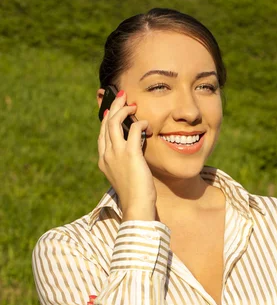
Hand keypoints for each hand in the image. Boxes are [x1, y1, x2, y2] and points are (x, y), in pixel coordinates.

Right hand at [98, 90, 156, 215]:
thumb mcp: (126, 175)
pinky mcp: (130, 154)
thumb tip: (136, 150)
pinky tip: (147, 125)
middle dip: (114, 107)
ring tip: (132, 103)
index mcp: (103, 161)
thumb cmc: (135, 195)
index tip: (113, 110)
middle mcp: (107, 155)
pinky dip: (140, 123)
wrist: (136, 207)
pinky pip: (133, 130)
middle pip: (106, 124)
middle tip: (123, 97)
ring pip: (114, 123)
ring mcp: (116, 154)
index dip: (106, 120)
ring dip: (123, 110)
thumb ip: (127, 162)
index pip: (102, 135)